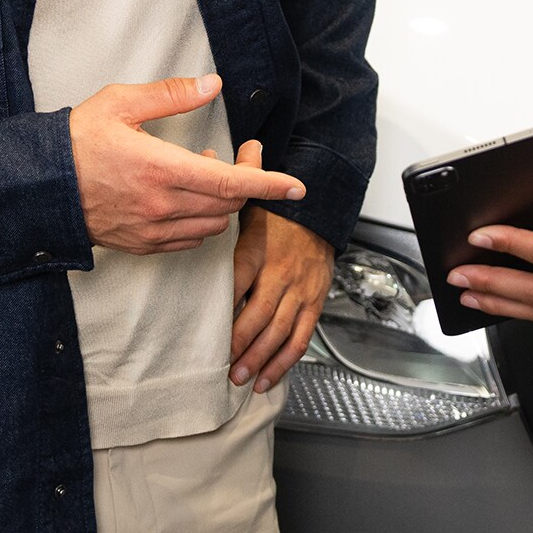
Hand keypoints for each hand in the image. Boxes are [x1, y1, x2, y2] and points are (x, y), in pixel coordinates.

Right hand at [69, 76, 305, 254]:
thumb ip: (172, 94)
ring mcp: (152, 230)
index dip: (270, 184)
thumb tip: (214, 84)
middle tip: (247, 152)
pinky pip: (191, 240)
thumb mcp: (120, 103)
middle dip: (250, 180)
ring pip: (214, 224)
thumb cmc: (75, 141)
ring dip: (225, 200)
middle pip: (229, 203)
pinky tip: (190, 195)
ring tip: (207, 169)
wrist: (37, 187)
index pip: (232, 182)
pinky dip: (204, 219)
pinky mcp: (142, 245)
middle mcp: (161, 206)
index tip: (298, 187)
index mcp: (161, 169)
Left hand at [228, 143, 334, 392]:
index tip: (209, 323)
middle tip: (224, 364)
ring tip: (241, 376)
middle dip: (242, 341)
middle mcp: (282, 272)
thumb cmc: (279, 211)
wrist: (323, 211)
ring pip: (280, 329)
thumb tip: (211, 154)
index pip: (240, 278)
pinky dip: (285, 360)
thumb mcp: (253, 198)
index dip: (225, 302)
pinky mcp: (314, 301)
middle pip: (261, 311)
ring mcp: (300, 289)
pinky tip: (268, 378)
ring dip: (260, 356)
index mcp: (261, 247)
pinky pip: (301, 336)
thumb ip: (235, 179)